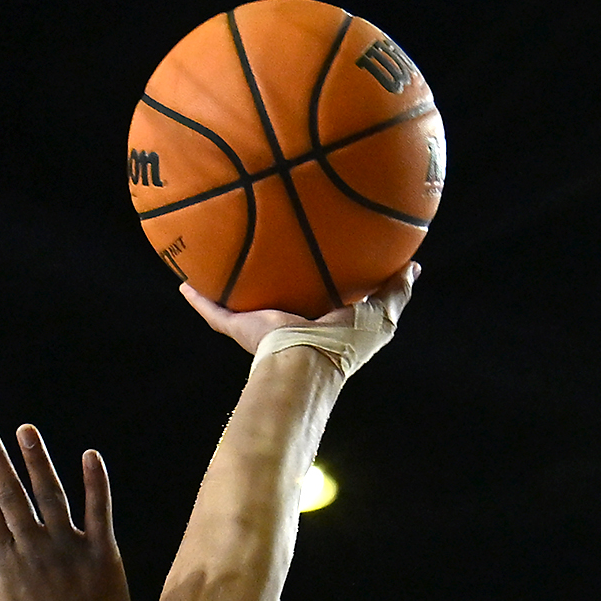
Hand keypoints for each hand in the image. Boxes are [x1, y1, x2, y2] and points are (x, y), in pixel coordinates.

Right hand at [0, 422, 130, 600]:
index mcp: (8, 564)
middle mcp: (35, 550)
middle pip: (10, 495)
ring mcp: (69, 550)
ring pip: (50, 495)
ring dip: (36, 460)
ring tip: (25, 430)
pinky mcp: (102, 554)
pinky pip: (99, 512)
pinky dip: (95, 483)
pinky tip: (90, 455)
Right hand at [179, 262, 416, 356]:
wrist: (308, 361)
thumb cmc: (346, 341)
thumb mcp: (383, 312)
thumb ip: (396, 289)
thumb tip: (414, 265)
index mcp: (320, 322)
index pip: (318, 298)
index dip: (317, 277)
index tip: (315, 249)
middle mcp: (290, 325)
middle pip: (279, 296)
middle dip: (272, 276)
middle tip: (266, 240)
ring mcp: (262, 329)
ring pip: (242, 304)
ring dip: (229, 286)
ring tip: (217, 252)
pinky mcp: (241, 330)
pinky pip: (215, 312)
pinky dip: (199, 299)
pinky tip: (185, 282)